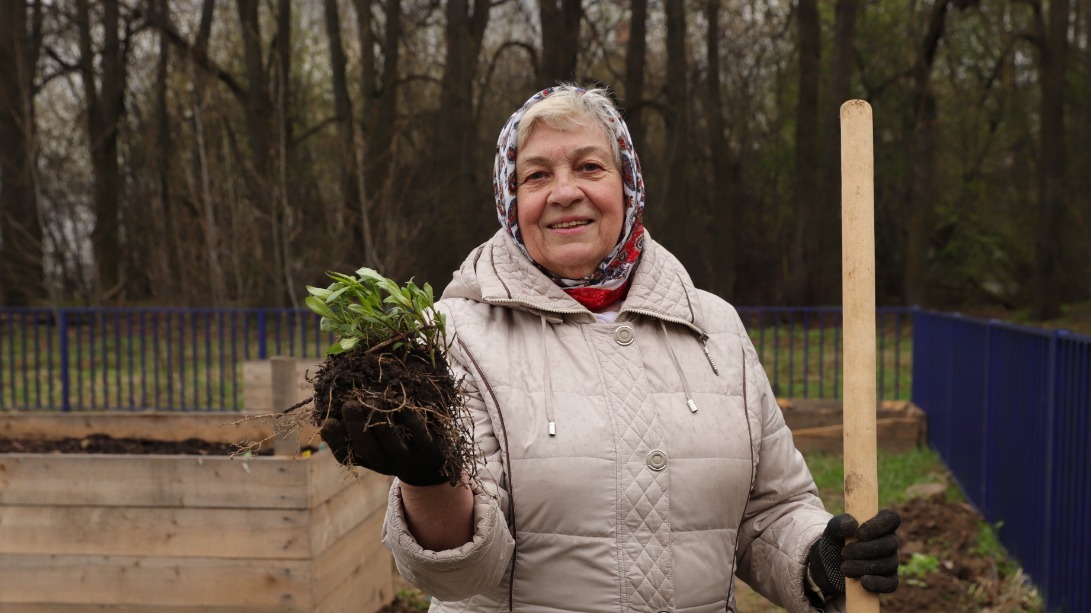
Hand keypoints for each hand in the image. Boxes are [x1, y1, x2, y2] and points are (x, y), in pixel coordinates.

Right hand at [318, 400, 449, 485]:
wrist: (430, 463)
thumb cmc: (394, 446)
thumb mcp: (374, 445)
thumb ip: (353, 433)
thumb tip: (327, 419)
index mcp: (369, 461)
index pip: (347, 456)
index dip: (335, 441)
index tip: (328, 422)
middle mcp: (387, 463)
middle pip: (369, 450)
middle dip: (357, 427)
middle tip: (349, 405)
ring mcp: (409, 456)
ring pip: (391, 441)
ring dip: (380, 419)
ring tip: (371, 399)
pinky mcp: (428, 445)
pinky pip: (416, 430)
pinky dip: (406, 414)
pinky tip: (398, 400)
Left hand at [806, 509, 900, 603]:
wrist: (829, 565)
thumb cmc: (835, 543)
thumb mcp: (831, 531)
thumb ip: (838, 523)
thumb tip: (853, 524)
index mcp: (880, 524)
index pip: (892, 518)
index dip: (879, 525)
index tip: (860, 534)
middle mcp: (890, 542)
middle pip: (890, 544)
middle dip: (865, 550)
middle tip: (844, 553)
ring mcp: (891, 562)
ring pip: (888, 564)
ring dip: (864, 566)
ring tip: (844, 568)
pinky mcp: (888, 580)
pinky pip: (891, 584)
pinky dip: (877, 583)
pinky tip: (863, 581)